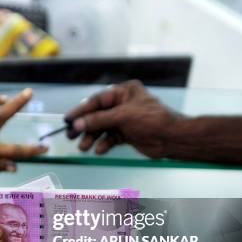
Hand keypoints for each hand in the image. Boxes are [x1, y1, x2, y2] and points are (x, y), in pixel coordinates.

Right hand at [64, 80, 182, 158]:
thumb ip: (98, 120)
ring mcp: (125, 119)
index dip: (81, 110)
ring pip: (102, 128)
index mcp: (124, 92)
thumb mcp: (122, 116)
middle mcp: (123, 104)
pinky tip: (99, 150)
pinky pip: (110, 138)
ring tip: (84, 147)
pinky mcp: (127, 133)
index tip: (68, 119)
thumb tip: (77, 124)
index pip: (97, 100)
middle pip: (98, 115)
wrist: (172, 138)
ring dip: (92, 138)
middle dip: (85, 126)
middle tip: (71, 135)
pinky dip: (104, 144)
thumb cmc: (153, 120)